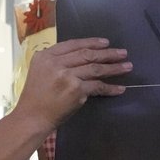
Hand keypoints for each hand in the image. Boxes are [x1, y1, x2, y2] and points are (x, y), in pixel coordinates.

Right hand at [15, 38, 131, 132]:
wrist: (32, 117)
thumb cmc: (35, 97)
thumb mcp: (39, 71)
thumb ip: (56, 62)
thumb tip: (81, 57)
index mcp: (45, 56)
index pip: (72, 44)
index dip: (91, 42)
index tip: (106, 43)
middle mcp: (56, 63)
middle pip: (86, 54)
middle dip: (107, 53)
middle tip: (123, 53)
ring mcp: (67, 76)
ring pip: (95, 68)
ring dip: (113, 68)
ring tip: (127, 67)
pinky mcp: (76, 90)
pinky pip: (97, 86)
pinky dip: (110, 88)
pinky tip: (119, 88)